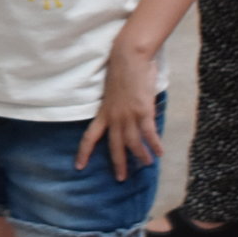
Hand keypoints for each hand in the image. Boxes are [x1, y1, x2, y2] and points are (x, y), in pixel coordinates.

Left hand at [78, 48, 164, 180]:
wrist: (128, 58)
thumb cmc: (122, 72)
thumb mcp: (113, 93)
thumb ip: (118, 106)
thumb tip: (126, 114)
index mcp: (103, 112)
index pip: (89, 136)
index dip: (84, 152)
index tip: (78, 166)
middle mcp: (114, 117)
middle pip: (113, 146)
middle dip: (118, 163)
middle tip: (121, 178)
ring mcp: (128, 115)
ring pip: (133, 142)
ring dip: (140, 155)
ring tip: (147, 164)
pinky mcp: (142, 111)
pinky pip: (149, 133)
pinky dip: (154, 144)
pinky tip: (159, 153)